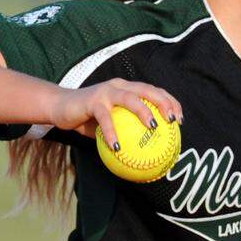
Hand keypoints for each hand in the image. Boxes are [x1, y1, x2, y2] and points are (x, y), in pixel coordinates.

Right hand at [48, 78, 182, 149]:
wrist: (60, 107)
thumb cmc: (89, 119)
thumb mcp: (111, 123)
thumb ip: (127, 131)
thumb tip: (148, 154)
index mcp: (128, 89)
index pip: (155, 91)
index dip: (171, 102)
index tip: (180, 120)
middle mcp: (120, 86)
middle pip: (148, 90)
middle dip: (164, 102)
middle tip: (173, 121)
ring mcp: (106, 91)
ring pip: (130, 98)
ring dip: (144, 111)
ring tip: (153, 127)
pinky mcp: (92, 100)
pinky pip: (105, 118)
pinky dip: (112, 132)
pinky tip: (117, 147)